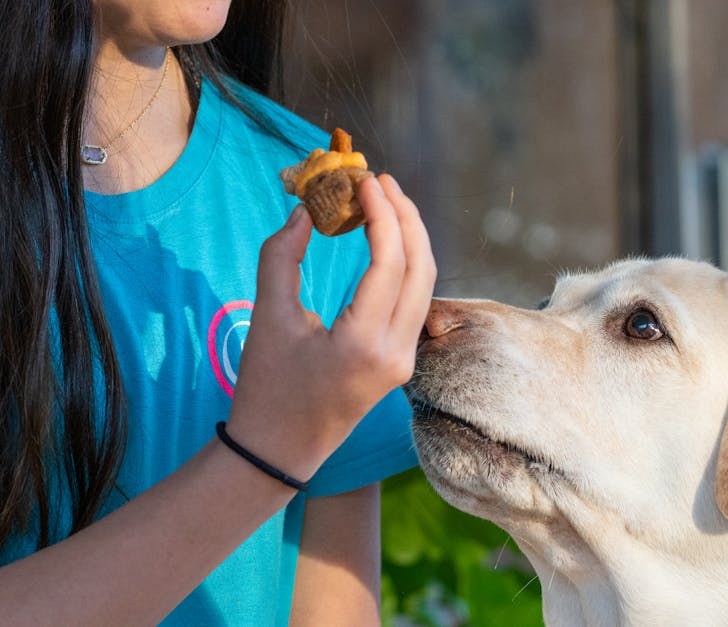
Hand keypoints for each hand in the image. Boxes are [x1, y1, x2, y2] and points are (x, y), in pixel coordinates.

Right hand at [226, 174, 436, 479]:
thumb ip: (282, 256)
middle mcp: (397, 352)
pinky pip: (415, 303)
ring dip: (411, 240)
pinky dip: (406, 265)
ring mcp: (404, 360)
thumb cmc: (266, 387)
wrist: (279, 451)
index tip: (366, 180)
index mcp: (364, 343)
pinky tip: (387, 241)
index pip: (391, 263)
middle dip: (407, 218)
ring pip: (425, 285)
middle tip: (382, 182)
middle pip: (422, 269)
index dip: (383, 214)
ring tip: (386, 202)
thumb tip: (305, 211)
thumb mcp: (268, 318)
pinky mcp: (401, 362)